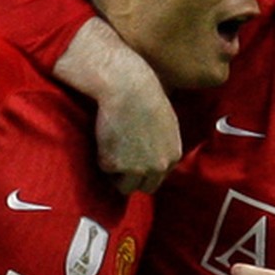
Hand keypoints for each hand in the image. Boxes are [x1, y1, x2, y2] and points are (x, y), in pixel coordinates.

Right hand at [92, 71, 179, 194]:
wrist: (127, 87)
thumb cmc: (145, 95)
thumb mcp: (166, 122)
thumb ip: (163, 144)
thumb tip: (154, 153)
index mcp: (172, 156)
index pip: (159, 177)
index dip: (145, 170)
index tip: (134, 160)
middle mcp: (158, 167)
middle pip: (145, 187)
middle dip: (133, 178)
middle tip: (120, 162)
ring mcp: (136, 168)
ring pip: (124, 186)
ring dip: (117, 173)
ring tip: (111, 149)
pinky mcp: (113, 165)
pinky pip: (105, 169)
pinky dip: (102, 157)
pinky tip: (104, 137)